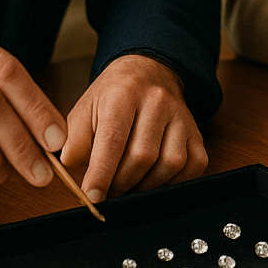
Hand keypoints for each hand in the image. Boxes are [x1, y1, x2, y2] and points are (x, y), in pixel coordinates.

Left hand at [62, 54, 206, 200]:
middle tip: (108, 191)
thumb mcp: (84, 110)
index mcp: (124, 93)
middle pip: (142, 156)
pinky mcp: (196, 132)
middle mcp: (157, 101)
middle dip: (121, 183)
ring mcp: (182, 116)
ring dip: (146, 185)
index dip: (102, 173)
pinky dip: (172, 181)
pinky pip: (192, 166)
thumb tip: (71, 171)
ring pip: (170, 163)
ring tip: (129, 185)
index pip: (113, 140)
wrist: (148, 71)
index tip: (92, 197)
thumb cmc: (112, 96)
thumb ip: (74, 140)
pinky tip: (154, 179)